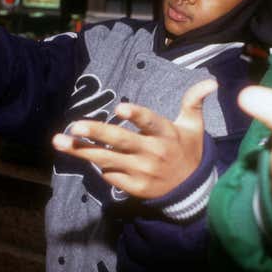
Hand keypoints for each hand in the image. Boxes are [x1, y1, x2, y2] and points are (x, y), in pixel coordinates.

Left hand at [52, 80, 217, 198]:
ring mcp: (141, 172)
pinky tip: (86, 156)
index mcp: (166, 135)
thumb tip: (211, 81)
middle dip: (97, 133)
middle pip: (122, 142)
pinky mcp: (134, 188)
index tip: (120, 108)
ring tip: (60, 141)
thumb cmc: (188, 151)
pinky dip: (100, 166)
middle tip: (76, 125)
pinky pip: (110, 175)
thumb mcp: (194, 126)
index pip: (151, 123)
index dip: (136, 116)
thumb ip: (194, 102)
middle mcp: (152, 153)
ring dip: (82, 151)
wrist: (191, 190)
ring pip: (107, 160)